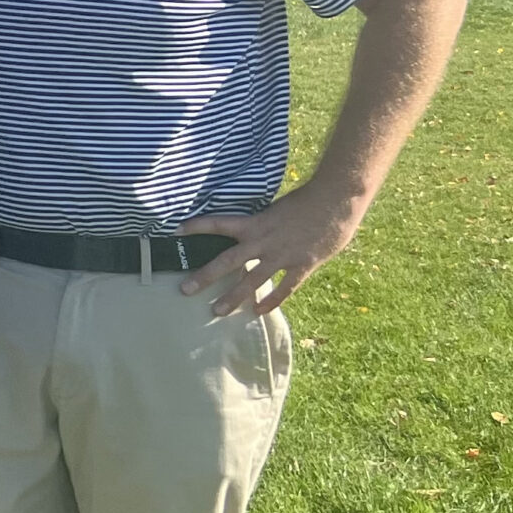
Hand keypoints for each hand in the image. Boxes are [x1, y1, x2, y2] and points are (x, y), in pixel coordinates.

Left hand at [179, 182, 365, 315]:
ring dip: (233, 297)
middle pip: (228, 261)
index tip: (176, 231)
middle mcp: (263, 241)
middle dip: (205, 276)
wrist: (336, 202)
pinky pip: (284, 288)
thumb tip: (251, 229)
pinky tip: (258, 312)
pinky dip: (272, 301)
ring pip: (252, 281)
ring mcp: (282, 255)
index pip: (219, 223)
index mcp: (255, 222)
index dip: (197, 226)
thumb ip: (263, 222)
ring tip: (216, 311)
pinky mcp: (302, 265)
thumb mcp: (277, 208)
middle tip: (185, 290)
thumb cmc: (308, 200)